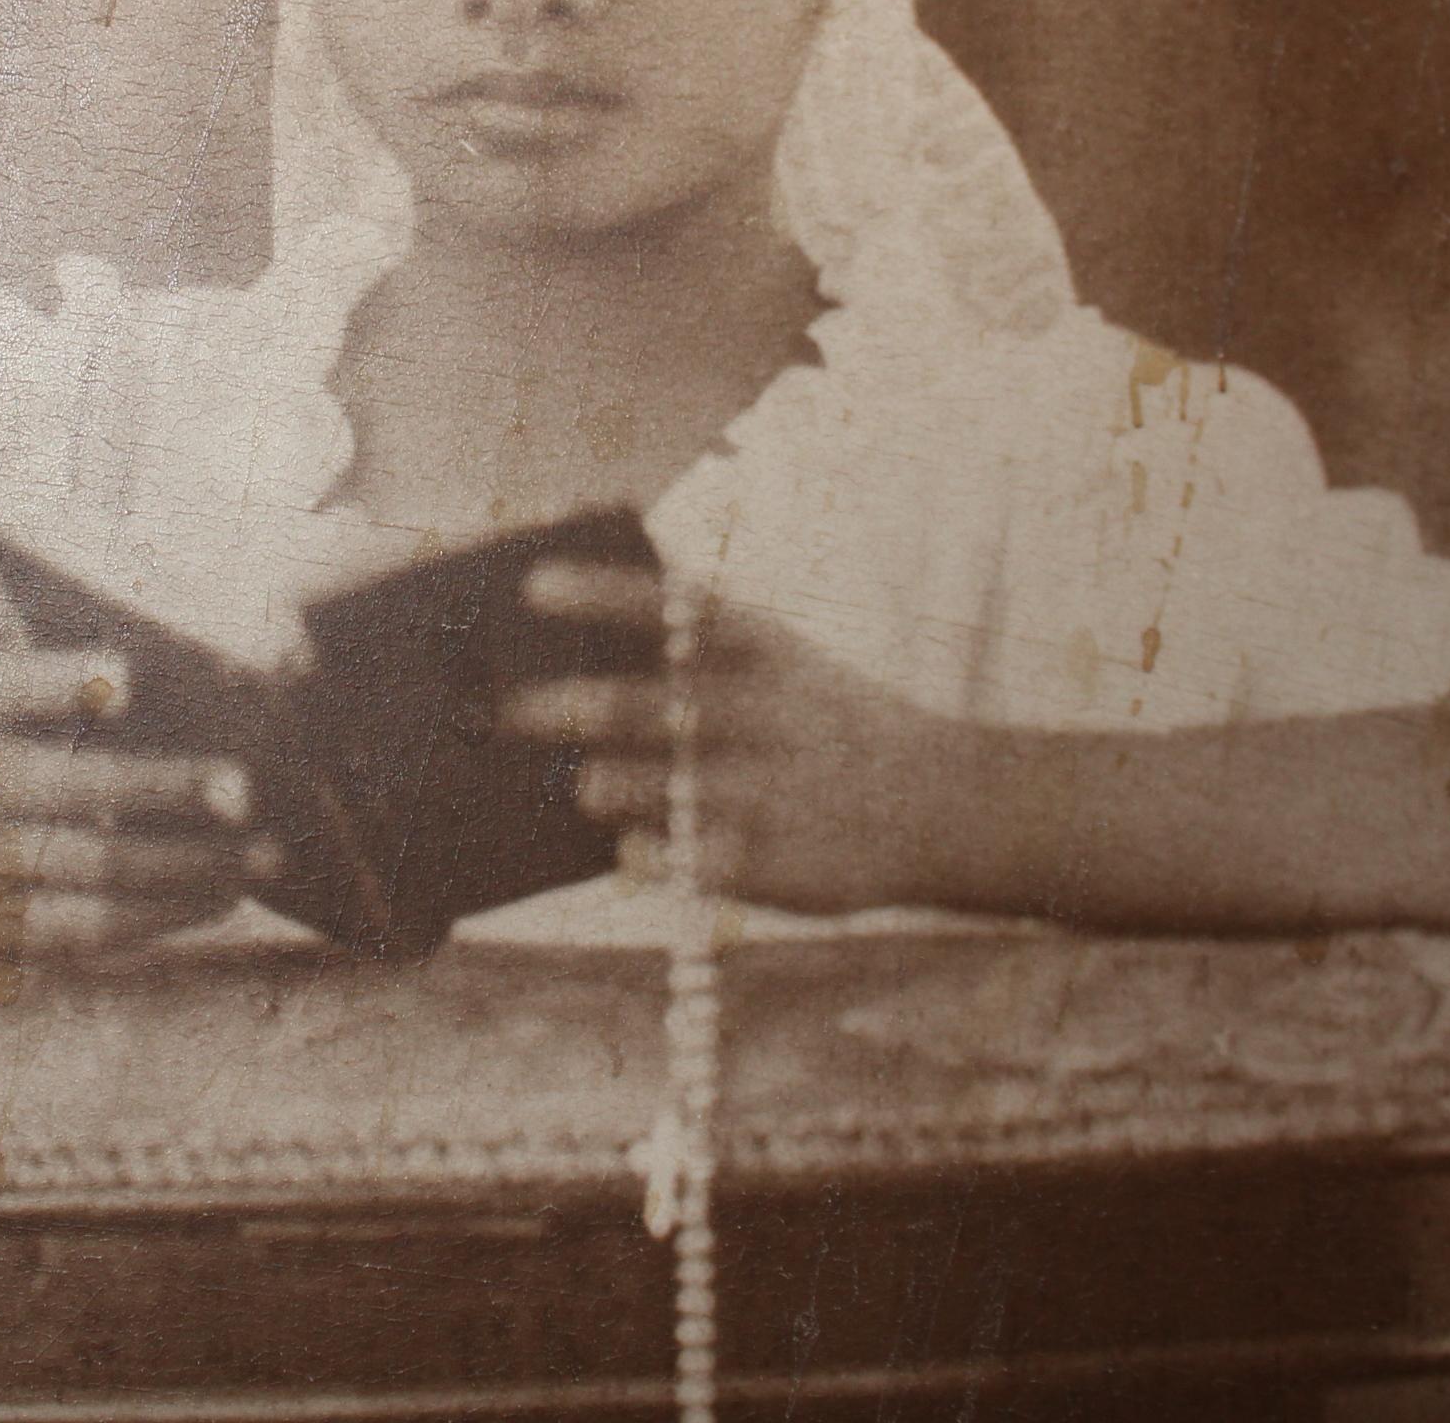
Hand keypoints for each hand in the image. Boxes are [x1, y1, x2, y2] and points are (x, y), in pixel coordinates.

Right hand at [0, 650, 272, 955]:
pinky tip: (217, 898)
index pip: (6, 690)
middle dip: (156, 788)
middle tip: (241, 786)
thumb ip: (49, 672)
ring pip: (85, 870)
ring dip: (180, 868)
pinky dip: (152, 919)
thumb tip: (182, 666)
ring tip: (260, 859)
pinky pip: (74, 931)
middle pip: (65, 788)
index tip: (125, 678)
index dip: (62, 685)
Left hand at [500, 561, 964, 915]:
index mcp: (769, 650)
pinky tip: (627, 848)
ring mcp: (777, 791)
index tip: (533, 586)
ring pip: (667, 789)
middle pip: (655, 708)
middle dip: (574, 709)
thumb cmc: (823, 720)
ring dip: (609, 786)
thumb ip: (693, 643)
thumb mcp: (784, 658)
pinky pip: (694, 861)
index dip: (602, 595)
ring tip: (581, 786)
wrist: (942, 803)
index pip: (678, 610)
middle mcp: (770, 714)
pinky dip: (652, 851)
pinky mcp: (782, 863)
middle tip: (508, 712)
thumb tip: (567, 631)